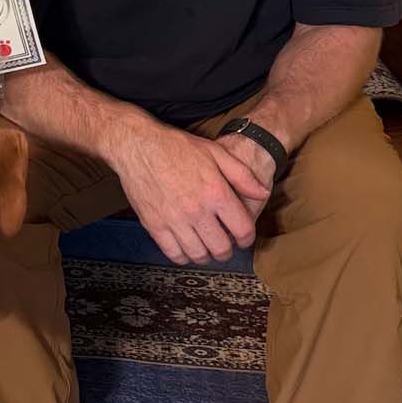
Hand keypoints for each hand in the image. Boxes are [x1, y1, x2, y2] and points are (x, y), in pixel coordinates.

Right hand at [112, 118, 270, 264]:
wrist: (138, 146)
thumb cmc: (177, 147)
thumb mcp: (216, 152)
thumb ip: (242, 175)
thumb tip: (263, 193)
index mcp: (216, 193)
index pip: (242, 229)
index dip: (247, 238)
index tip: (243, 238)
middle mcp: (196, 210)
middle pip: (221, 248)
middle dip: (227, 251)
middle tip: (225, 246)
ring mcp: (174, 220)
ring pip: (198, 255)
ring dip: (206, 256)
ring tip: (206, 248)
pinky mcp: (154, 225)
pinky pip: (173, 253)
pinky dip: (183, 257)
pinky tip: (186, 248)